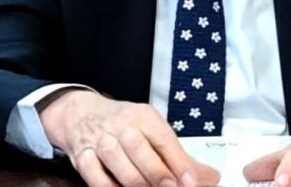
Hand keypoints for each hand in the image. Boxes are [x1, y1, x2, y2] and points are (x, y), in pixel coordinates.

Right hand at [40, 90, 219, 186]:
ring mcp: (100, 140)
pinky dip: (107, 186)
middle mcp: (121, 125)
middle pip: (140, 150)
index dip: (178, 162)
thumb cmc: (122, 123)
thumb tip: (210, 177)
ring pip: (117, 161)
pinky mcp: (82, 155)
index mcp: (143, 116)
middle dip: (157, 173)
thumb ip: (178, 156)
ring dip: (134, 181)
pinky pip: (93, 174)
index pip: (163, 138)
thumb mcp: (151, 130)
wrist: (80, 112)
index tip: (190, 181)